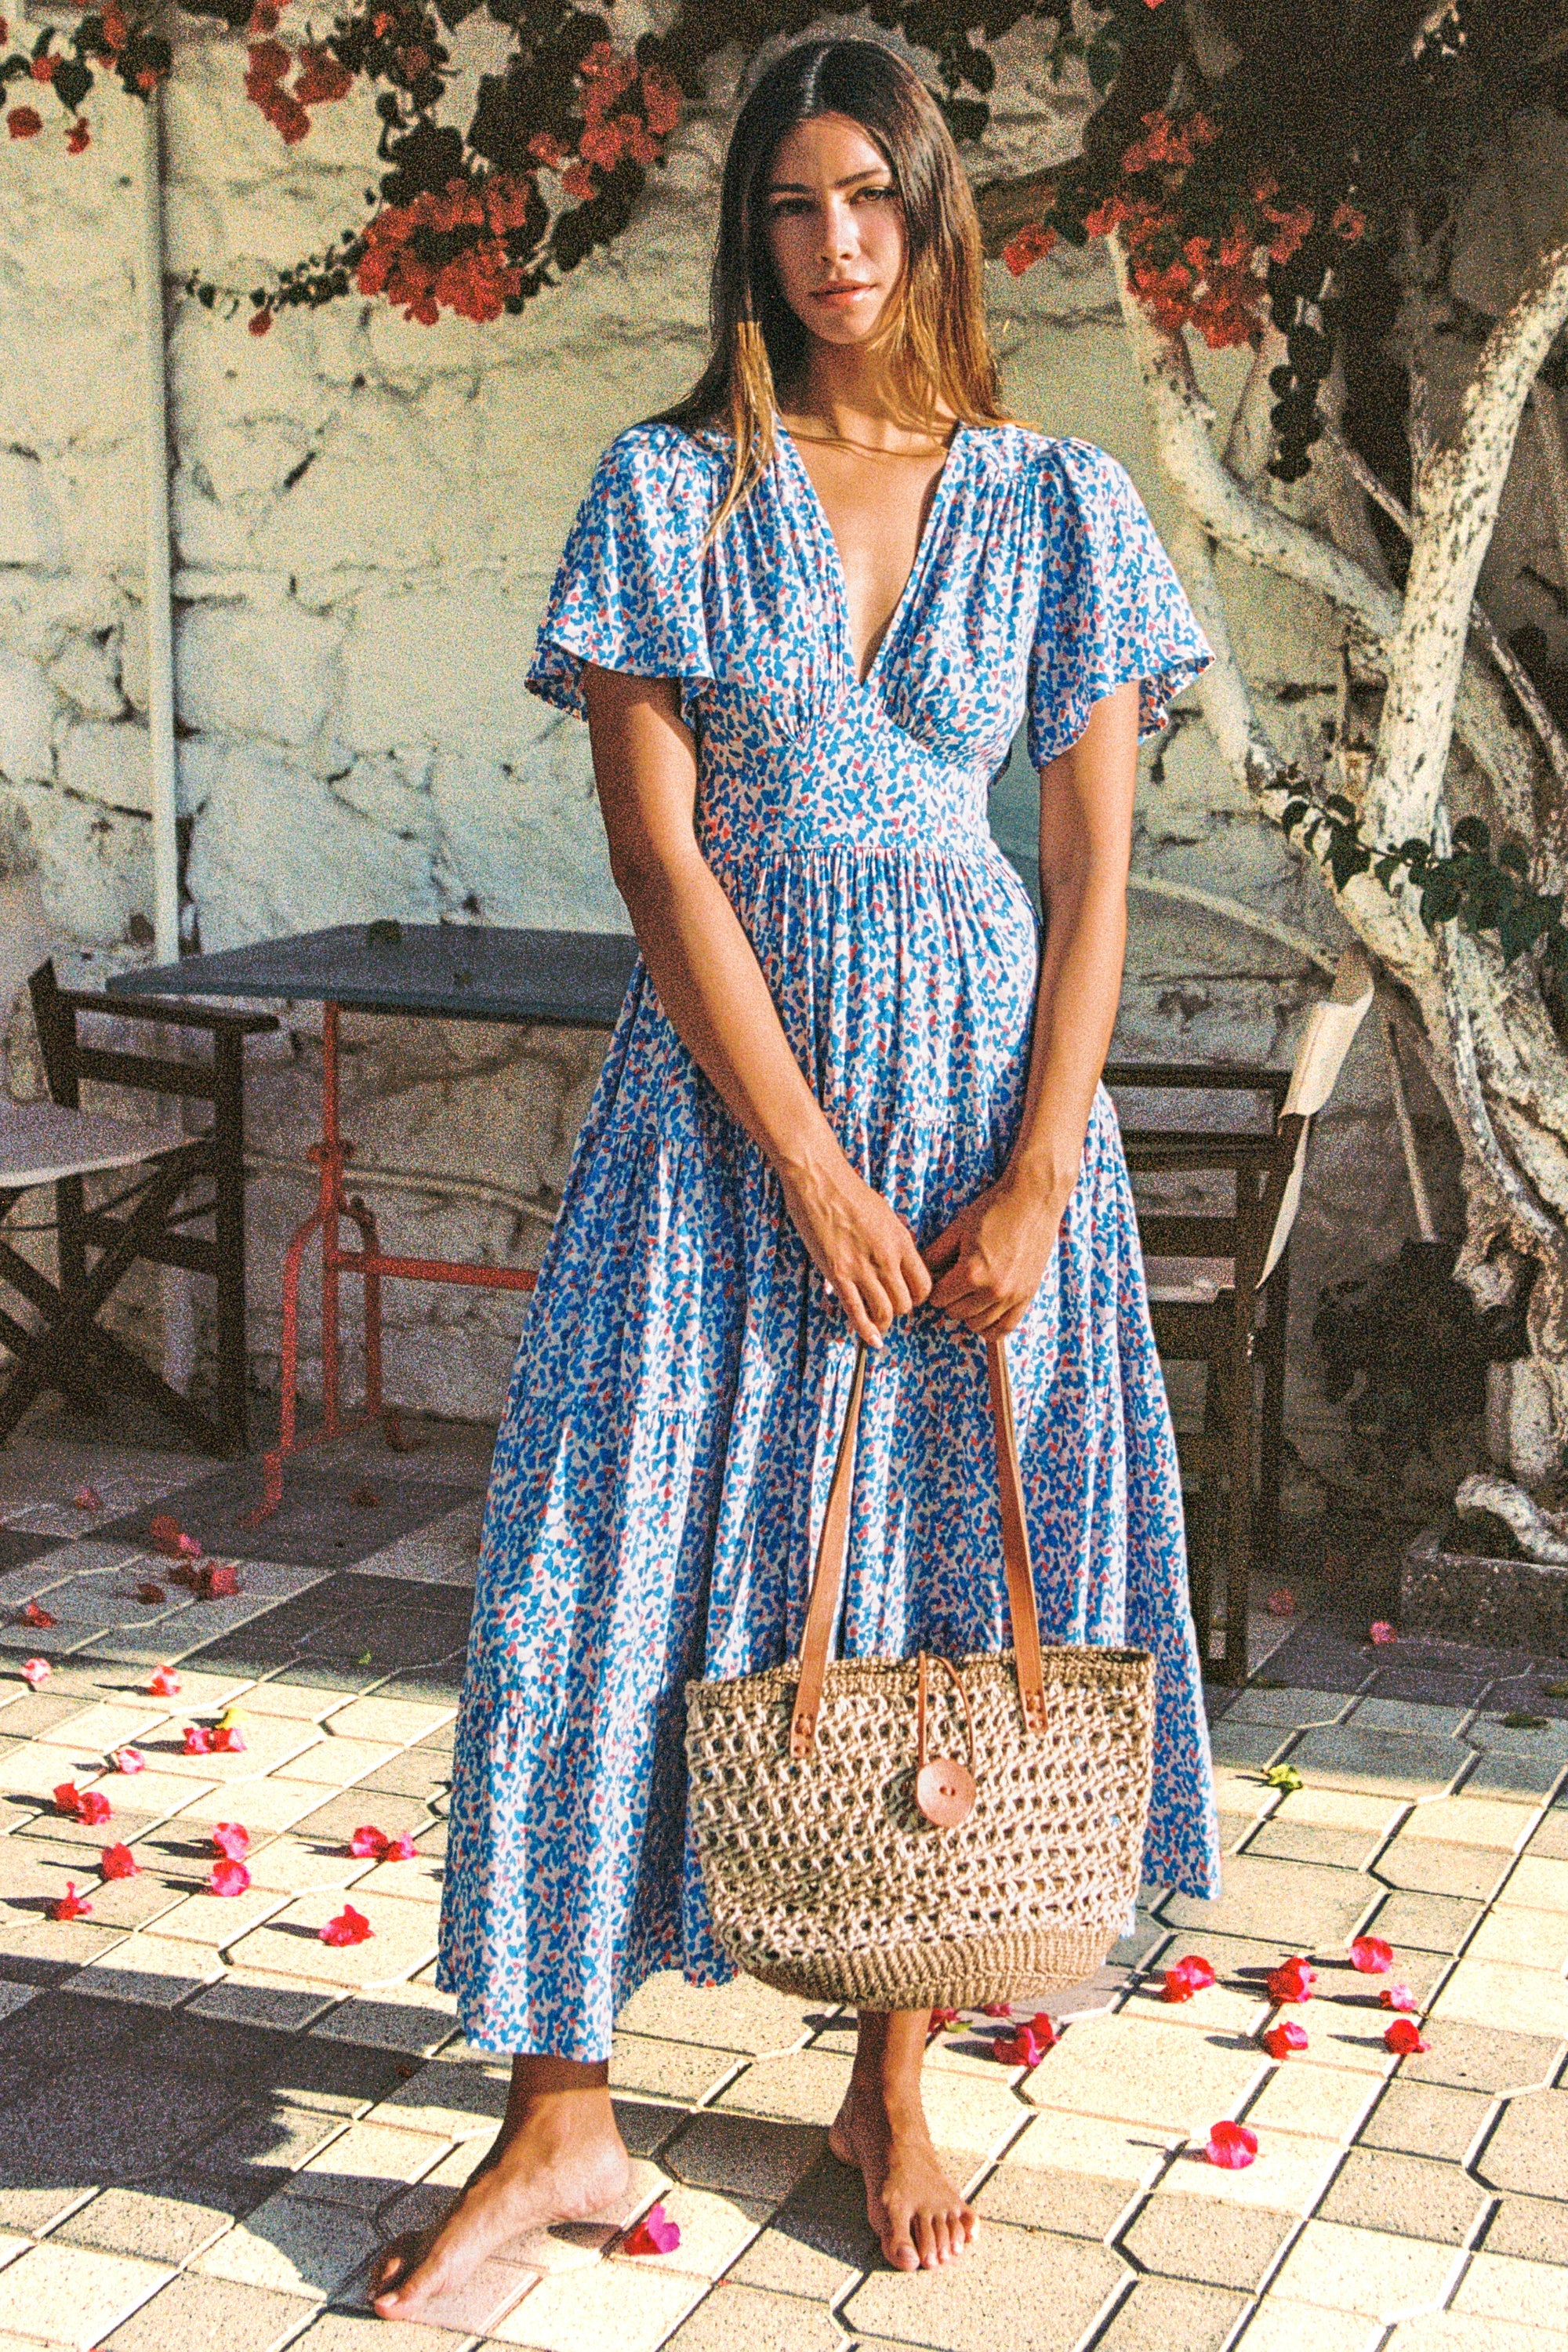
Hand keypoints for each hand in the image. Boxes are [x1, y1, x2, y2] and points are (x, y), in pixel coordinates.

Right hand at [778, 1149, 931, 1348]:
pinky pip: (856, 1311)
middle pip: (906, 1302)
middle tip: (890, 1309)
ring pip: (885, 1311)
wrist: (819, 1180)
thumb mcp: (885, 1215)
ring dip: (884, 1321)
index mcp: (901, 1241)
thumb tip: (897, 1261)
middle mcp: (886, 1258)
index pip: (923, 1284)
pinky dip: (865, 1330)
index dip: (919, 1297)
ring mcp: (862, 1267)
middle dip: (900, 1310)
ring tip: (879, 1323)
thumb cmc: (850, 1192)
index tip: (909, 1298)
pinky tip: (871, 1341)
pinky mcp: (838, 1273)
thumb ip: (894, 1241)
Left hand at [922, 1171, 1069, 1337]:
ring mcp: (1013, 1295)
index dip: (935, 1288)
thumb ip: (935, 1254)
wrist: (1032, 1200)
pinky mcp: (1027, 1295)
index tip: (940, 1277)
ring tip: (969, 1295)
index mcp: (971, 1272)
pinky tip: (983, 1316)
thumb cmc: (993, 1210)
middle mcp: (993, 1290)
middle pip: (956, 1312)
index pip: (939, 1298)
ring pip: (978, 1323)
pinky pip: (1006, 1327)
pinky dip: (991, 1328)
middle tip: (954, 1282)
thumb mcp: (957, 1229)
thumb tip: (920, 1273)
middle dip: (950, 1299)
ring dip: (968, 1312)